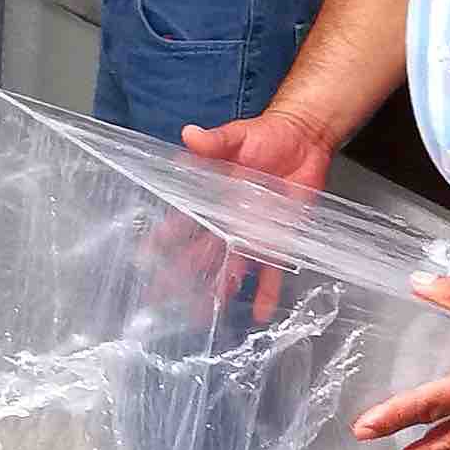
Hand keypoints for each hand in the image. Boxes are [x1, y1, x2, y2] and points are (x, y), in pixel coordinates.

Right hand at [176, 106, 335, 319]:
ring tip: (202, 315)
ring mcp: (251, 233)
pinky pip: (271, 269)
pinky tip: (261, 312)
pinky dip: (267, 291)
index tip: (145, 255)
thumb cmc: (266, 136)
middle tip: (162, 298)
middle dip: (181, 275)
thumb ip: (216, 141)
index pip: (183, 220)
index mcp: (211, 196)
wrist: (304, 141)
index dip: (164, 238)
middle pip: (201, 252)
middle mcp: (227, 220)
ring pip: (230, 267)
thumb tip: (190, 134)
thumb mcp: (239, 135)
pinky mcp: (277, 240)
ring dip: (218, 289)